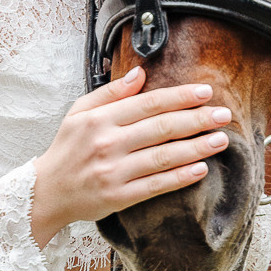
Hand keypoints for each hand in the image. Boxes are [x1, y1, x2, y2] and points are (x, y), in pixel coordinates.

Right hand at [29, 67, 232, 248]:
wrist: (47, 192)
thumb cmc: (67, 148)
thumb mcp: (79, 112)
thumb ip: (111, 93)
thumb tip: (140, 73)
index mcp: (99, 119)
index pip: (149, 103)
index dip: (180, 96)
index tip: (205, 92)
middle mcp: (107, 143)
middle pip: (162, 128)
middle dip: (197, 119)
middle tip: (223, 114)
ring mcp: (113, 172)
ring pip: (163, 156)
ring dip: (197, 147)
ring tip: (220, 139)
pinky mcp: (118, 197)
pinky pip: (156, 185)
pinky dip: (180, 177)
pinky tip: (201, 168)